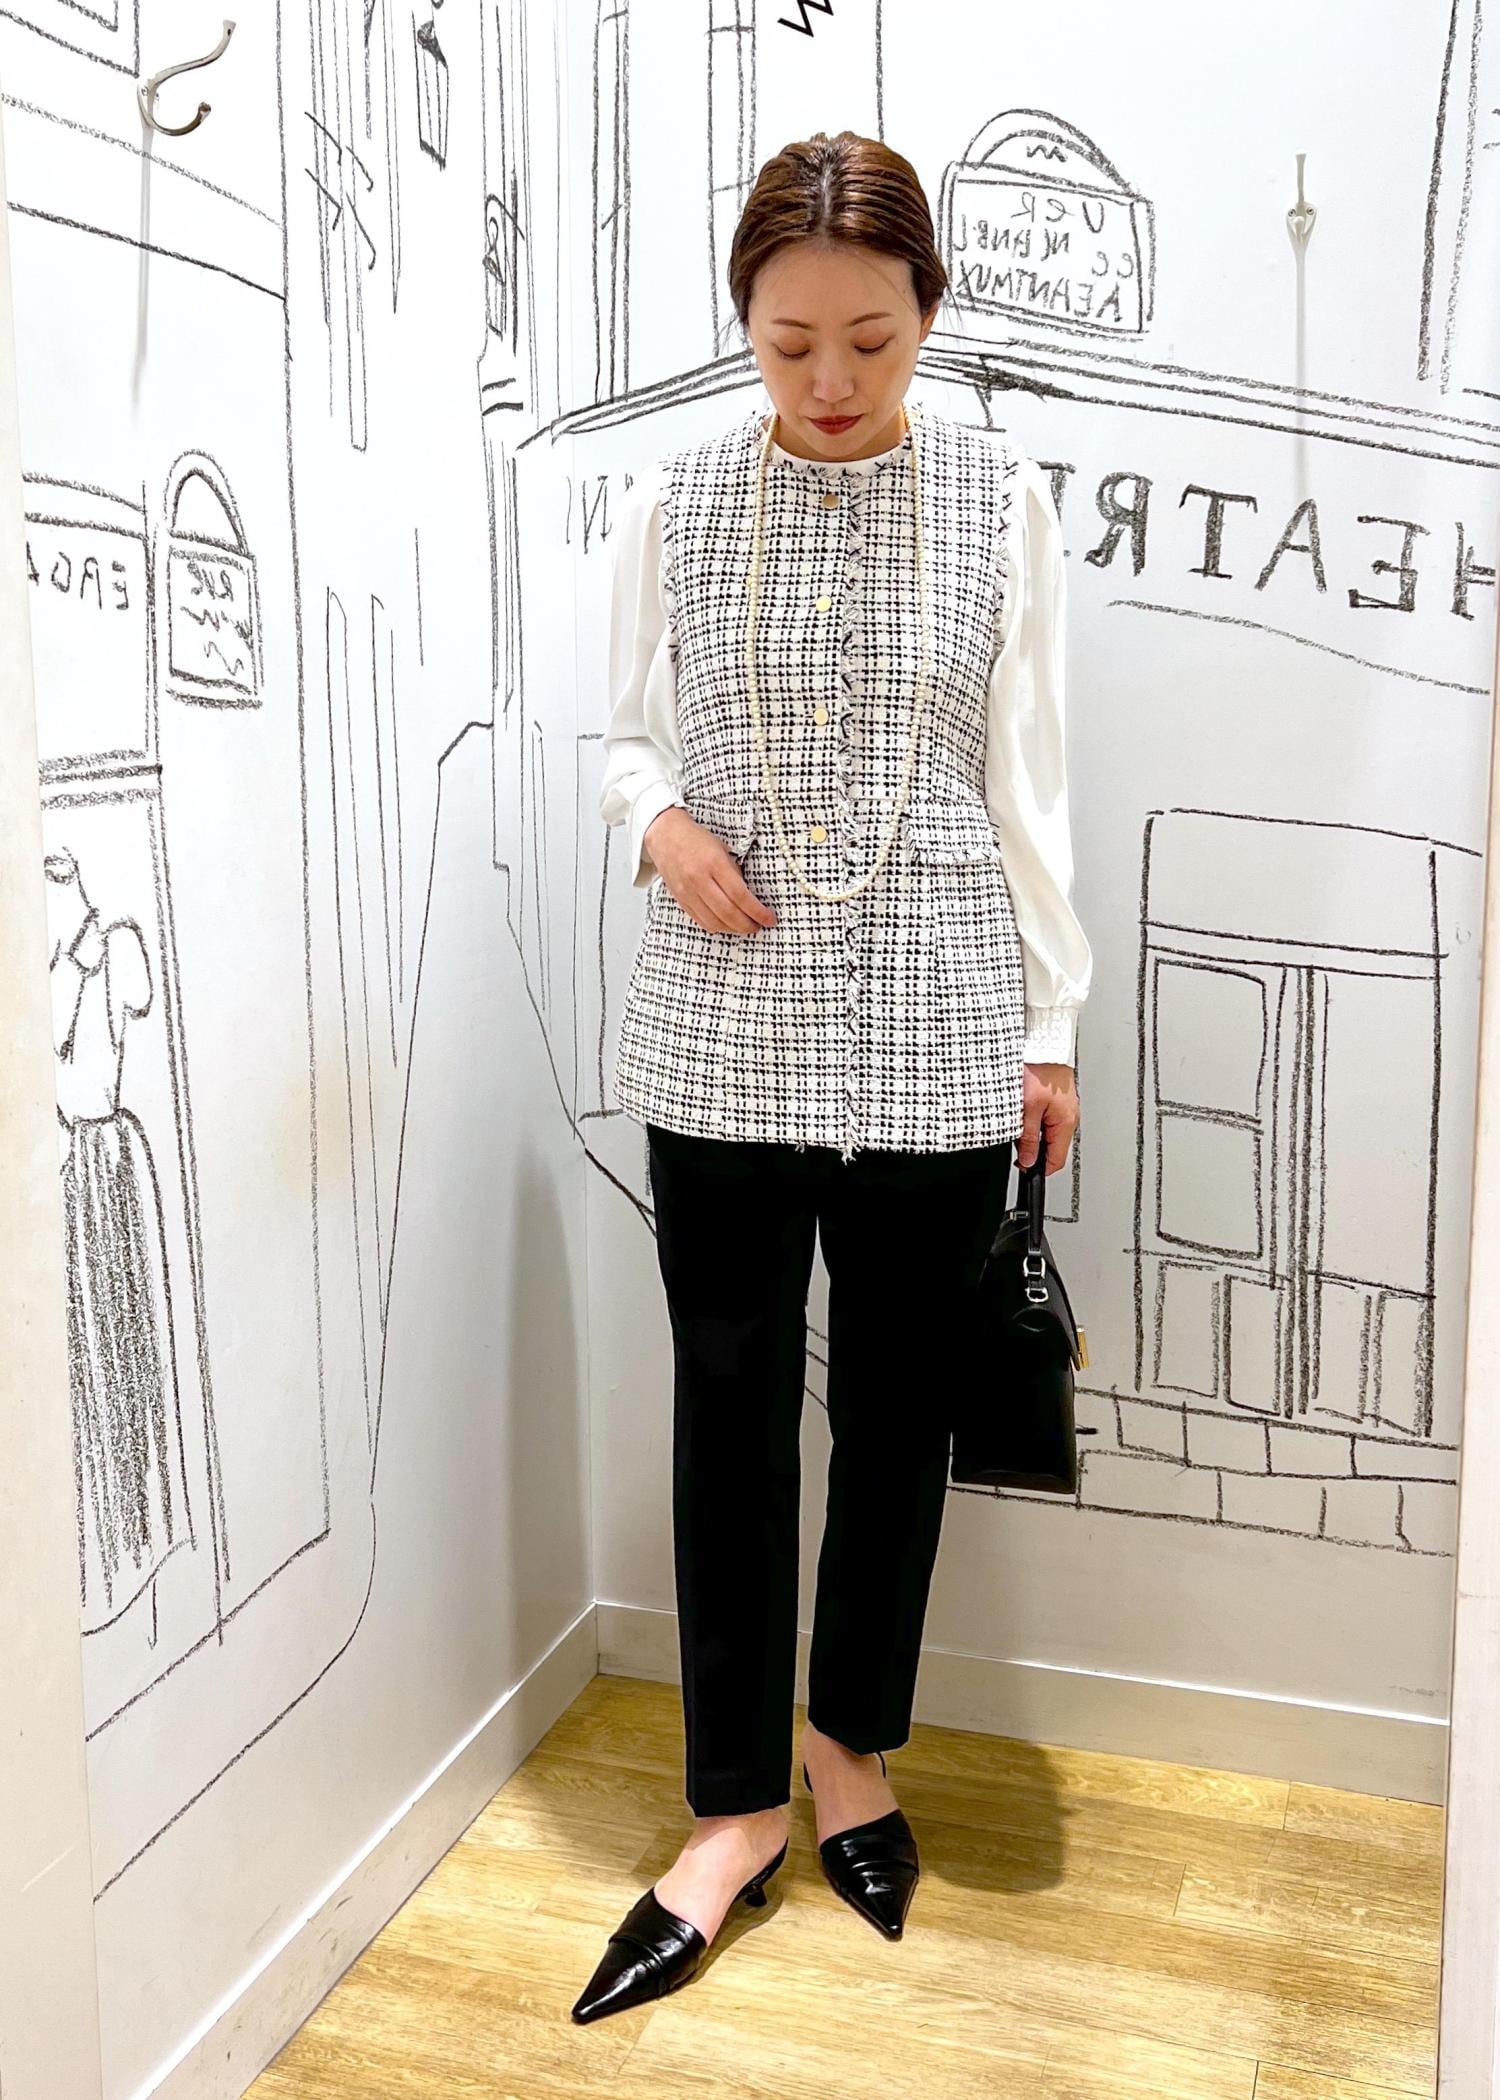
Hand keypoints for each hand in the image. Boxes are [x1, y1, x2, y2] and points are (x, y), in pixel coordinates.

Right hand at [644, 806, 777, 935]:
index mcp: (714, 863)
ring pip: (714, 922)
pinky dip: (717, 927)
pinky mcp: (681, 900)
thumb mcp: (722, 848)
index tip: (769, 918)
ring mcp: (688, 892)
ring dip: (734, 929)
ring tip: (746, 927)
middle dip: (748, 925)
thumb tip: (749, 897)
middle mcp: (699, 880)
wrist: (666, 835)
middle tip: (759, 926)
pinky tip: (727, 924)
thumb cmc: (696, 839)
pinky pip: (701, 921)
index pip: (740, 895)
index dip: (757, 911)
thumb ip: (735, 872)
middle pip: (728, 913)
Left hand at [1017, 1061, 1077, 1173]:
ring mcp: (1065, 1109)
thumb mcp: (1028, 1108)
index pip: (1056, 1160)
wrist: (1046, 1045)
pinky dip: (1035, 1120)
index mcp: (1066, 1123)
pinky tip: (1025, 1111)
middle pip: (1052, 1147)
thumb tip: (1028, 1160)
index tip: (1022, 1167)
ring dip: (1032, 1133)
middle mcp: (1070, 1118)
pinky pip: (1048, 1119)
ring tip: (1018, 1121)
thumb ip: (1028, 1137)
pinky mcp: (1058, 1100)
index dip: (1038, 1168)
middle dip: (1033, 1149)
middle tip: (1015, 1141)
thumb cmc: (1040, 1070)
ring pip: (1048, 1133)